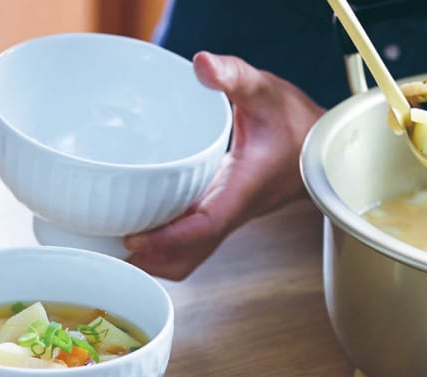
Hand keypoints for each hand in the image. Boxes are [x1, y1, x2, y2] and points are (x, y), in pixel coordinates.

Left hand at [125, 51, 324, 279]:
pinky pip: (193, 245)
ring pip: (192, 257)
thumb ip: (234, 75)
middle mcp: (234, 212)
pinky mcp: (223, 215)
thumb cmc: (295, 122)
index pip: (205, 227)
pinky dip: (166, 247)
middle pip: (191, 256)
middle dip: (151, 262)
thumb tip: (201, 64)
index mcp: (243, 189)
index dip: (168, 239)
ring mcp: (228, 218)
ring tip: (113, 244)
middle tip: (106, 246)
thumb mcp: (264, 90)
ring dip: (157, 260)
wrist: (321, 147)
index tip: (133, 238)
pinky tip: (142, 228)